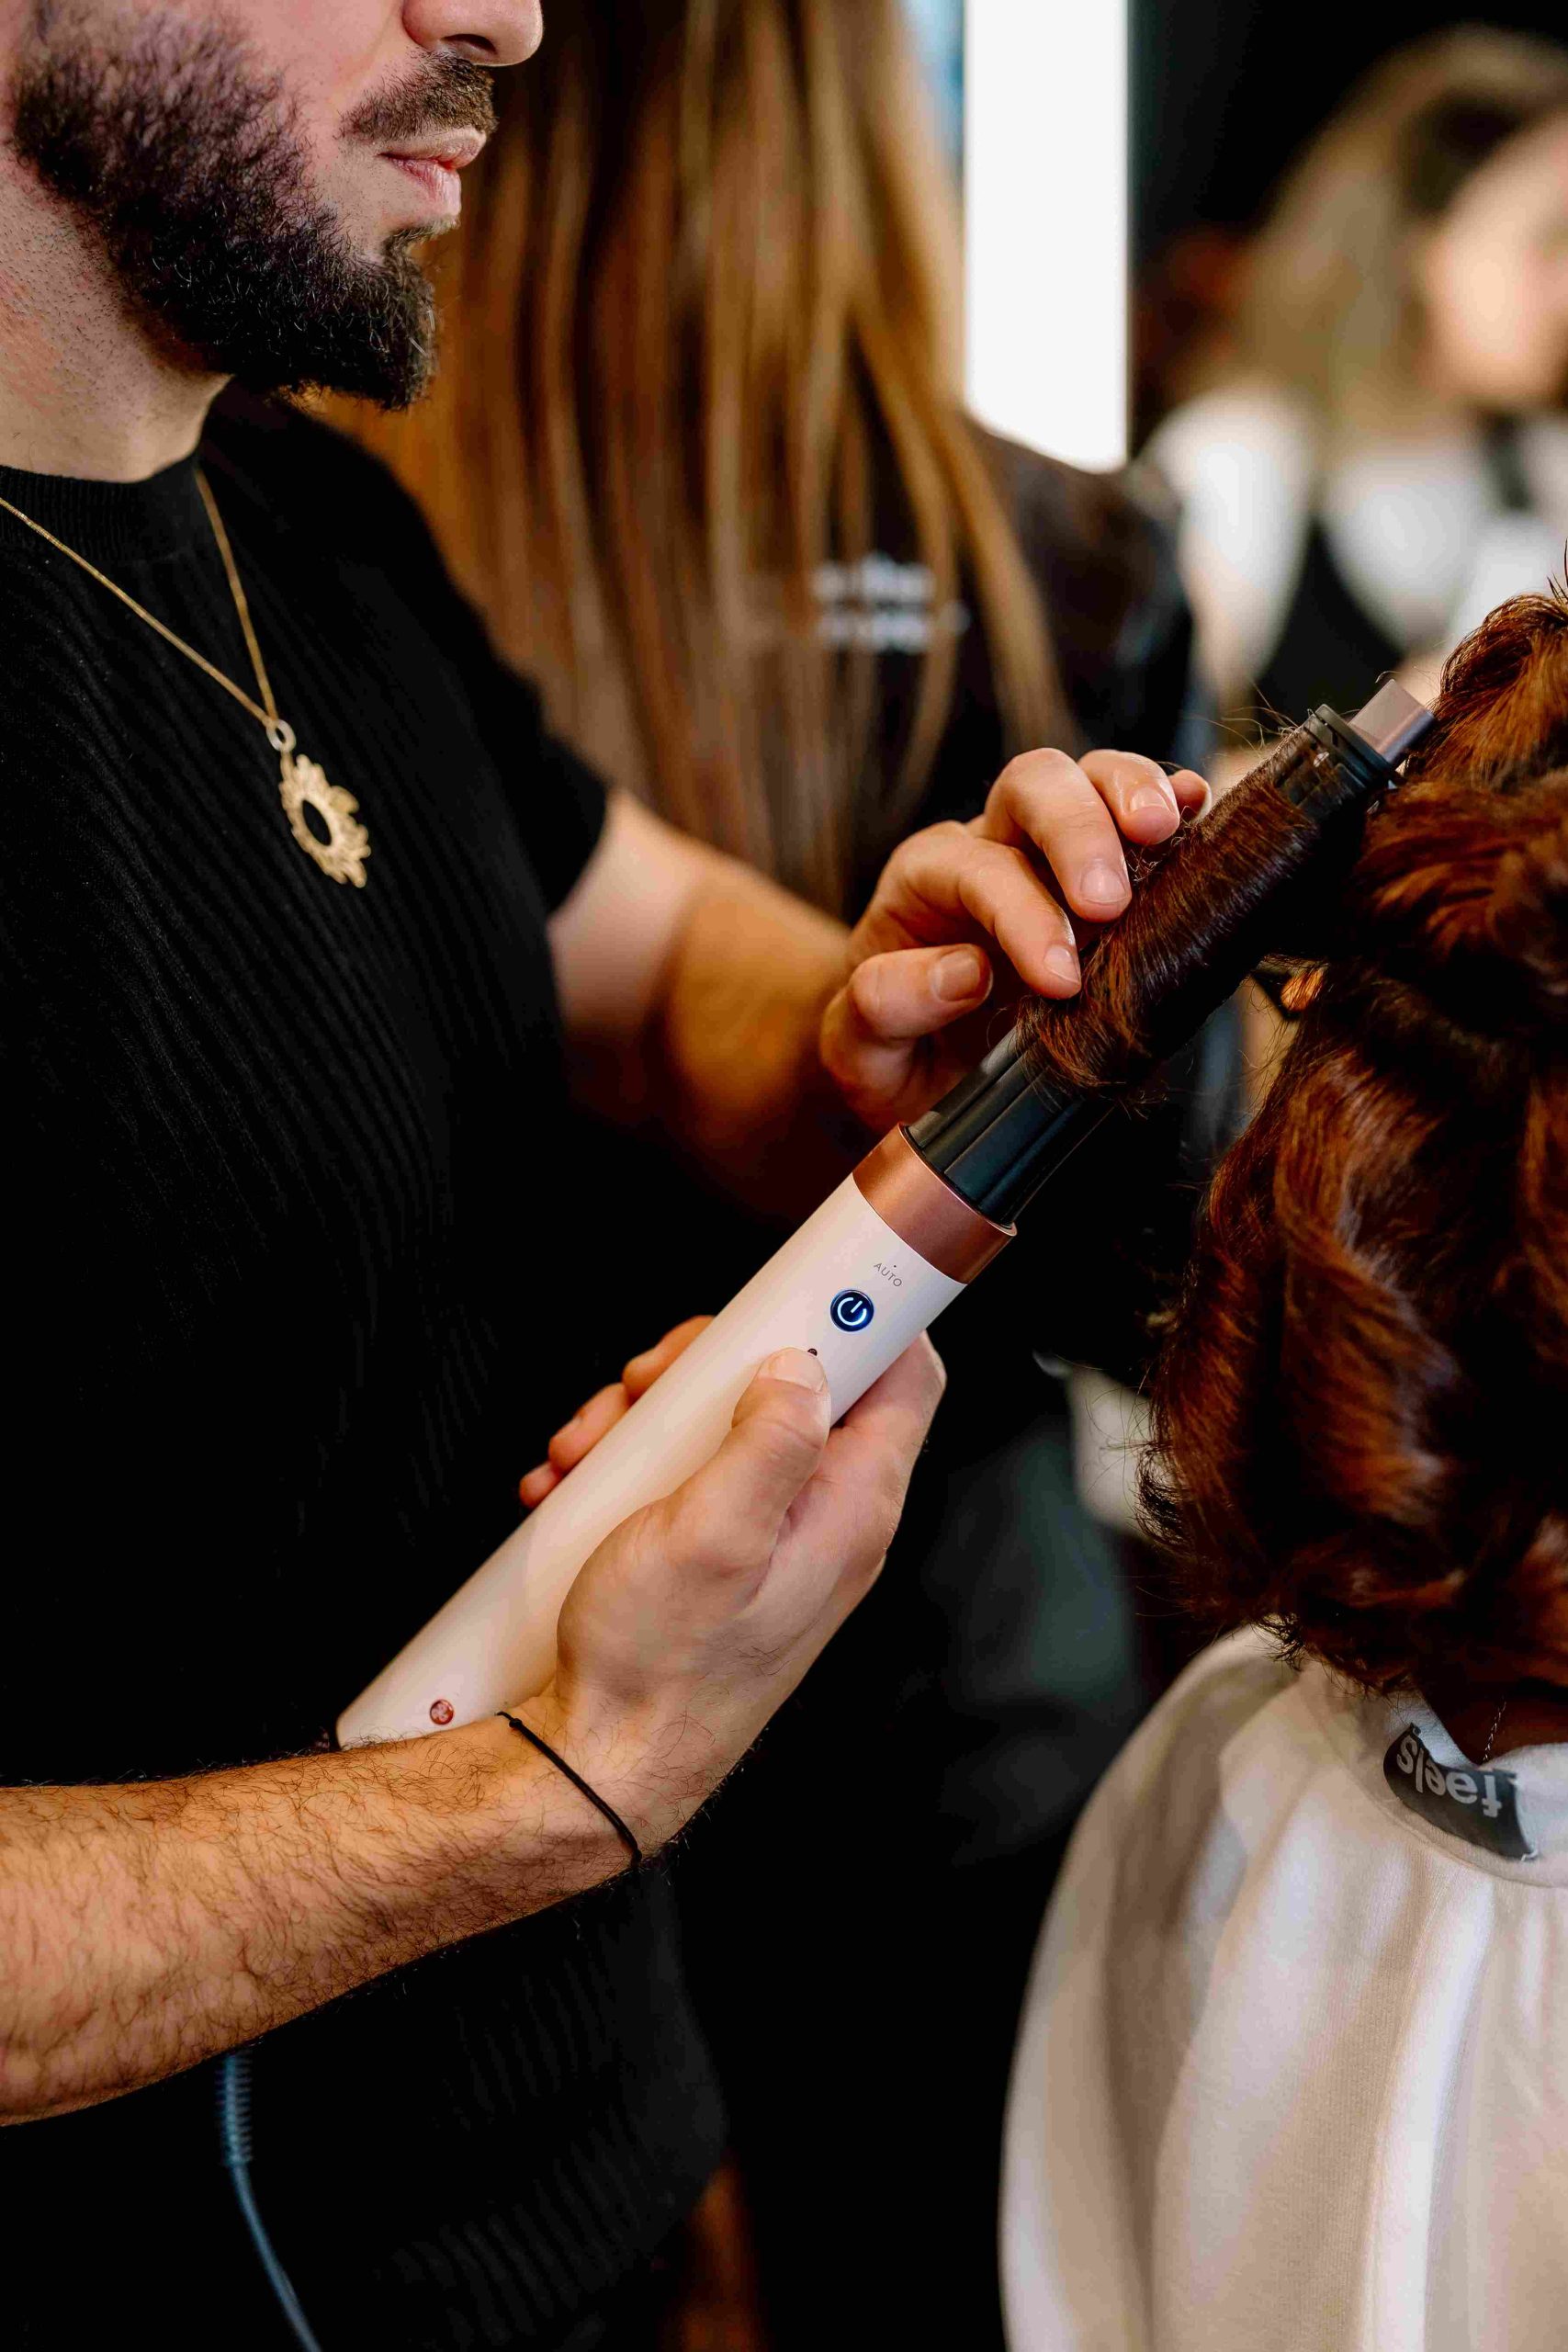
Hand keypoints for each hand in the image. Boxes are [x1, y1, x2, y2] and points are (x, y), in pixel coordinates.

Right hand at [509, 1337, 944, 1851]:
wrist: (600, 1764)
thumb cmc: (657, 1664)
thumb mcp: (711, 1534)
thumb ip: (769, 1441)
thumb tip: (801, 1363)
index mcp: (852, 1504)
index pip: (906, 1373)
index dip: (863, 1310)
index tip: (798, 1282)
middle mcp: (825, 1515)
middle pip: (796, 1380)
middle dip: (708, 1364)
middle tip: (644, 1384)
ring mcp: (772, 1534)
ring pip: (725, 1420)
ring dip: (646, 1418)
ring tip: (582, 1454)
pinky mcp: (721, 1554)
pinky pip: (685, 1472)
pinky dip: (626, 1465)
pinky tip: (573, 1489)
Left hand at [819, 748, 1209, 1131]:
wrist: (918, 1065)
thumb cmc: (891, 1055)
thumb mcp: (859, 1047)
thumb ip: (885, 1005)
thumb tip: (968, 970)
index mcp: (923, 882)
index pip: (977, 872)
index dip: (1022, 916)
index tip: (1061, 980)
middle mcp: (988, 845)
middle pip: (1032, 785)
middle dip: (1076, 833)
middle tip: (1111, 902)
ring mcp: (1050, 848)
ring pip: (1088, 776)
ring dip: (1132, 792)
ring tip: (1166, 829)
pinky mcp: (1104, 865)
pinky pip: (1140, 807)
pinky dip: (1172, 800)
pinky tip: (1198, 810)